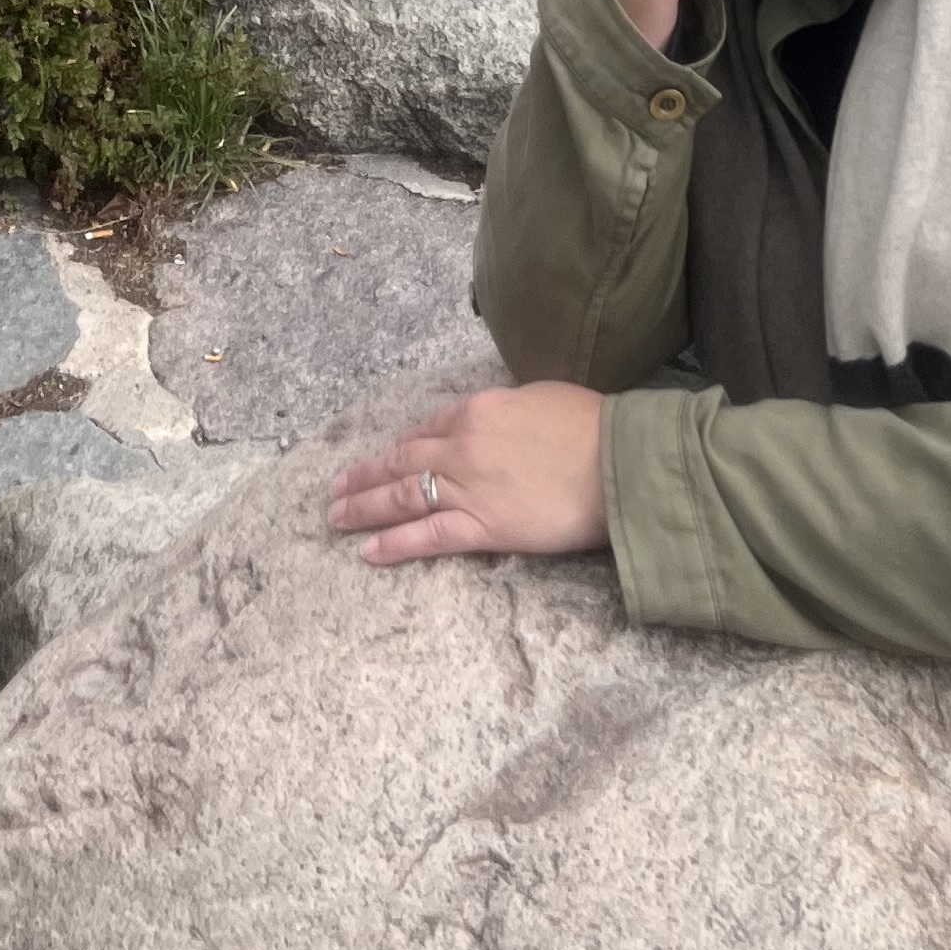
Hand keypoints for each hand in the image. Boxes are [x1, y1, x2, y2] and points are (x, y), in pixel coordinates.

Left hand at [328, 384, 608, 564]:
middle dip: (365, 475)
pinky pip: (426, 536)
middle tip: (336, 488)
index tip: (384, 458)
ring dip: (364, 507)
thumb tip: (495, 423)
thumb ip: (506, 410)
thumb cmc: (589, 425)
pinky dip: (393, 544)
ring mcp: (466, 487)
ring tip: (337, 518)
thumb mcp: (539, 398)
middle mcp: (461, 445)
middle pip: (402, 460)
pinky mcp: (481, 527)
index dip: (401, 445)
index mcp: (477, 408)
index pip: (427, 427)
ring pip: (402, 496)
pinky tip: (368, 551)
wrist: (614, 462)